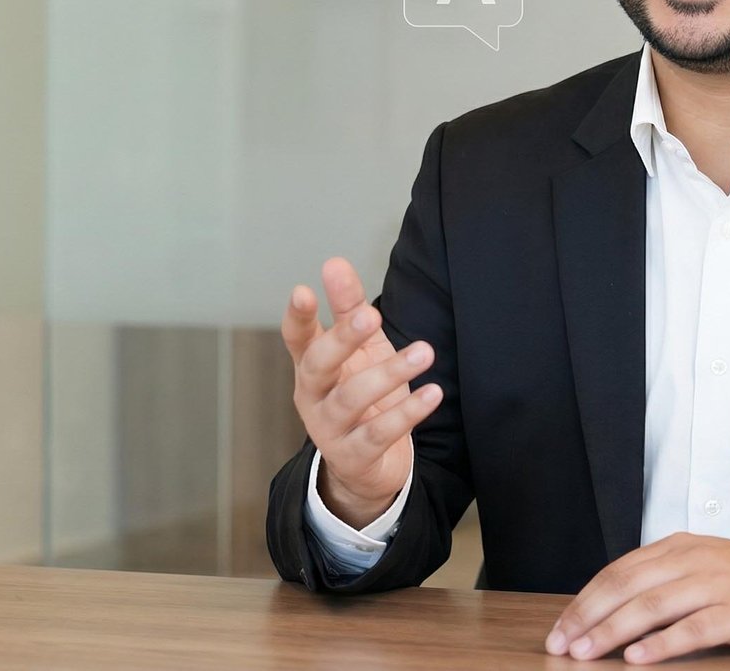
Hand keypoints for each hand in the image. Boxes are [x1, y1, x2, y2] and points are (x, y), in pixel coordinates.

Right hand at [281, 256, 441, 528]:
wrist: (366, 466)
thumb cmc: (363, 396)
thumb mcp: (360, 349)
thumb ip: (348, 307)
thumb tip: (334, 263)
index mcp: (311, 367)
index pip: (297, 338)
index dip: (298, 317)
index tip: (304, 290)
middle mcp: (312, 396)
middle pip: (319, 365)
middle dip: (343, 339)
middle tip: (370, 314)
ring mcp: (329, 429)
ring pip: (351, 398)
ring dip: (389, 373)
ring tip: (424, 351)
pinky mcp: (354, 456)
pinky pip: (379, 434)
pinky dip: (406, 413)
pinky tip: (432, 393)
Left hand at [545, 533, 729, 663]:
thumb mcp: (703, 568)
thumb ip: (663, 581)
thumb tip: (613, 612)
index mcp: (677, 547)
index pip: (617, 571)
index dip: (584, 601)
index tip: (560, 628)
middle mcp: (692, 559)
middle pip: (626, 586)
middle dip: (588, 617)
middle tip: (561, 644)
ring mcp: (716, 583)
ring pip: (652, 605)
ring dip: (614, 630)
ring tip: (586, 653)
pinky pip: (694, 626)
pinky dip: (663, 643)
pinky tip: (639, 658)